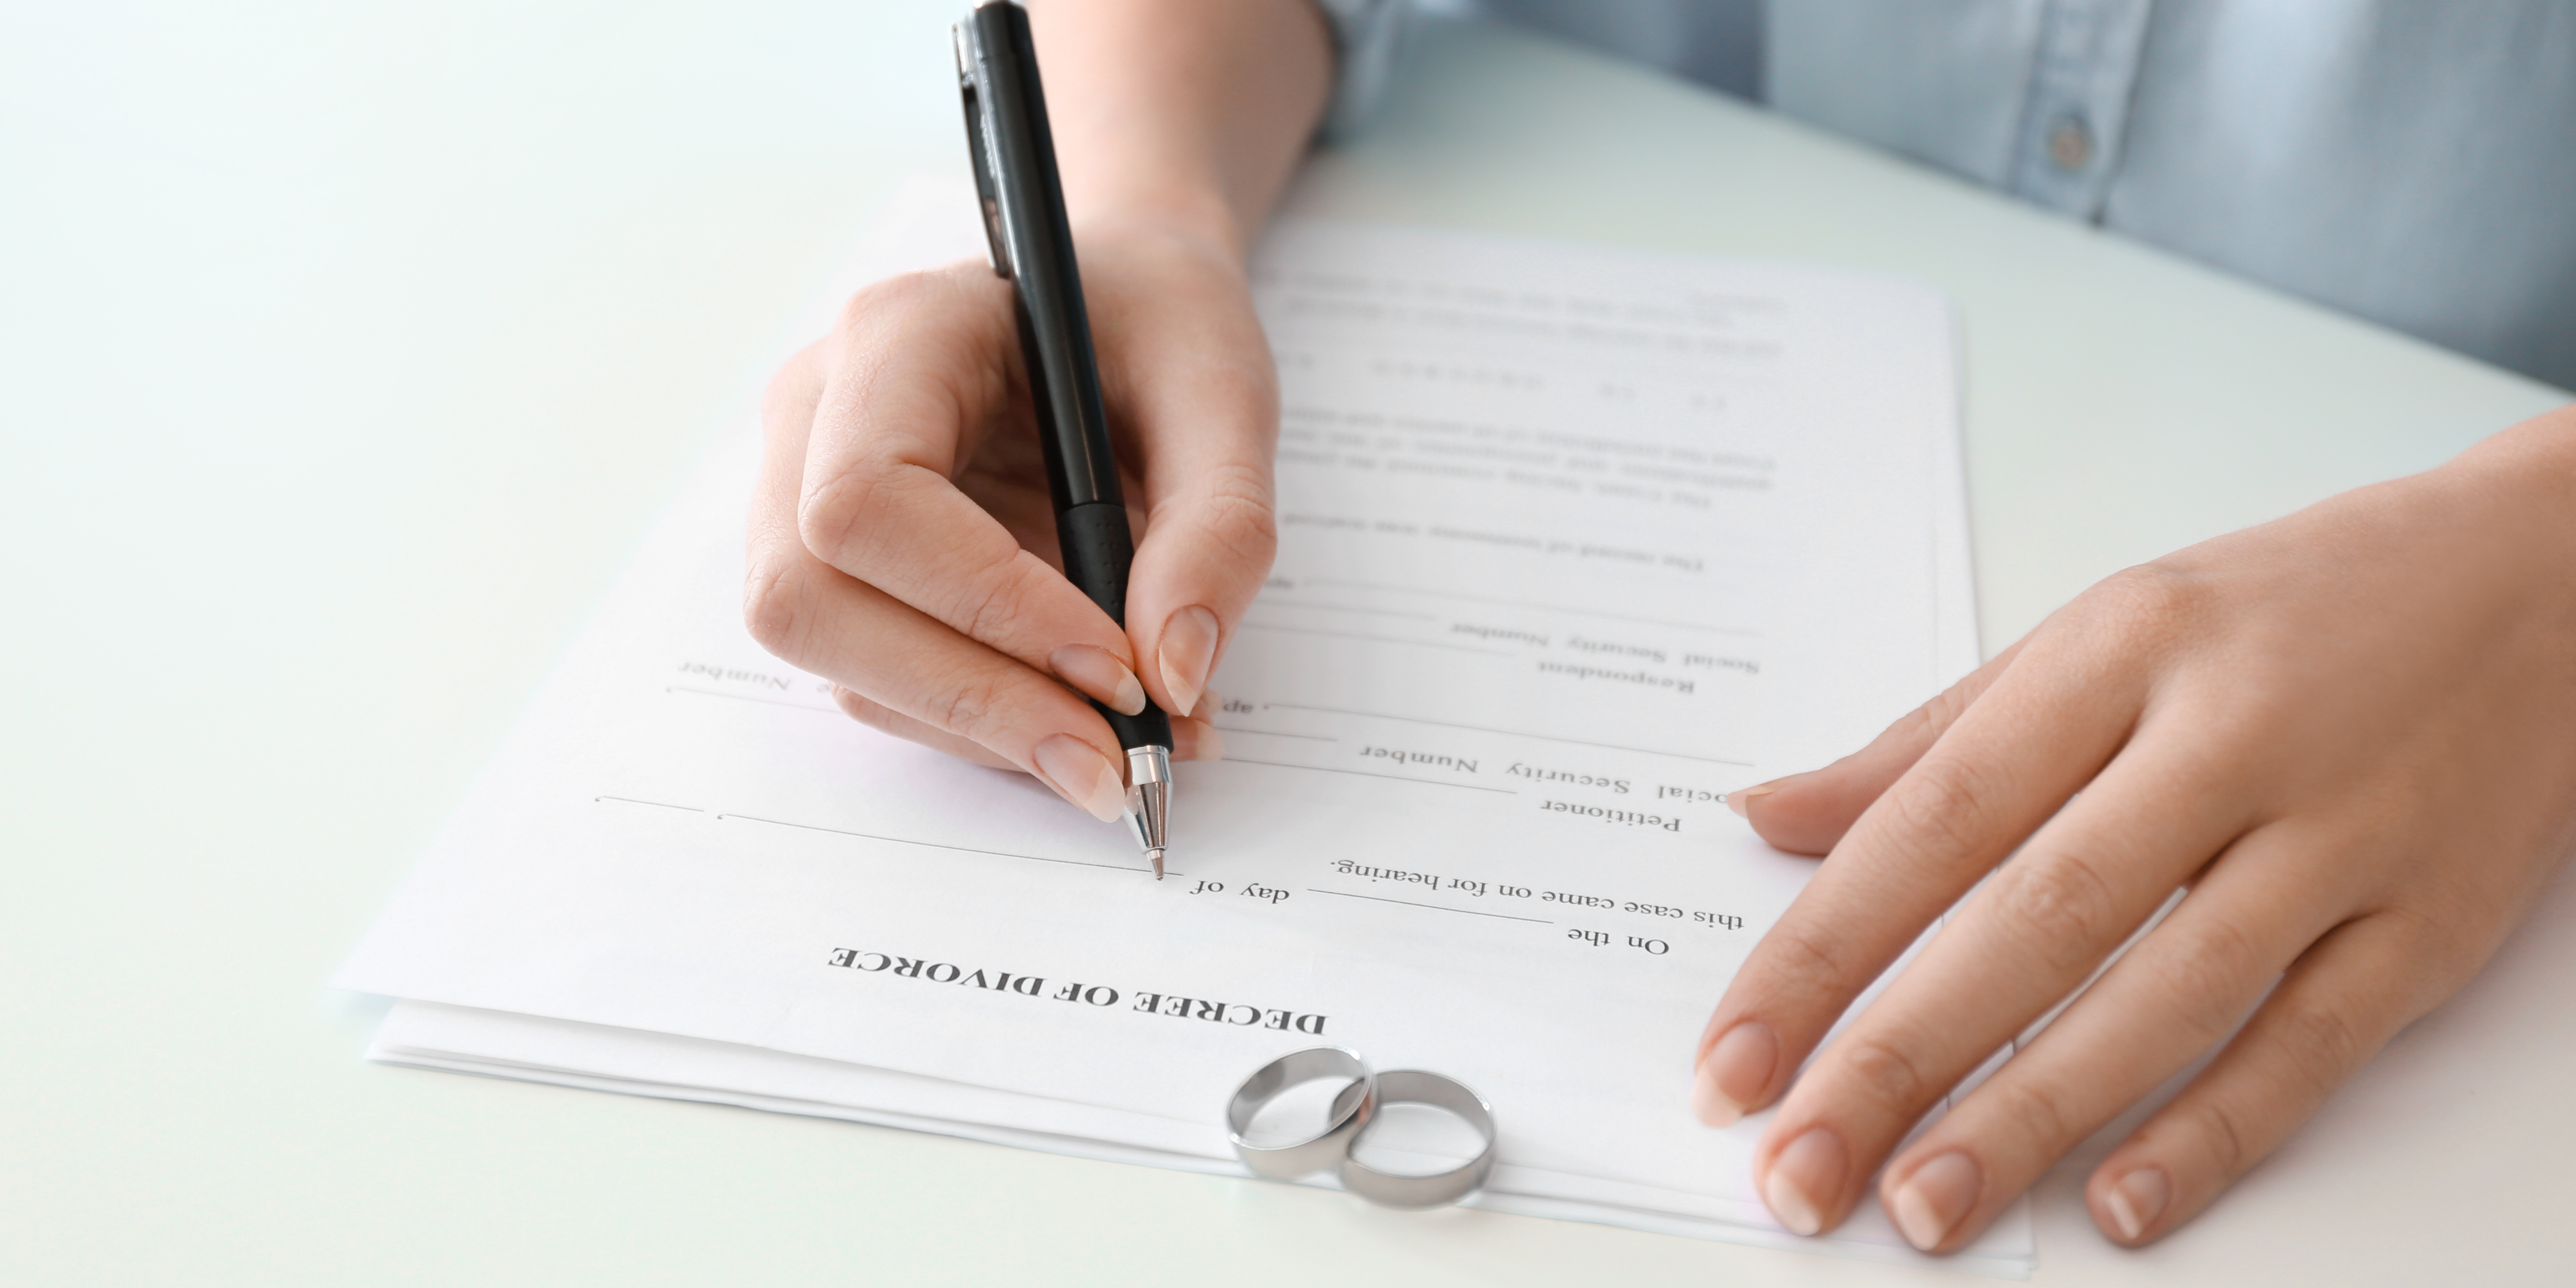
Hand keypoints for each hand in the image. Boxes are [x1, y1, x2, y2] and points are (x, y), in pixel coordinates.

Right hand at [745, 216, 1275, 816]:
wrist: (1127, 307)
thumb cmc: (1162, 325)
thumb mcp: (1225, 391)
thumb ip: (1218, 525)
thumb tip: (1173, 678)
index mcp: (896, 333)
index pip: (869, 498)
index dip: (984, 603)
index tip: (1119, 669)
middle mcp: (814, 414)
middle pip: (812, 599)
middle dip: (971, 698)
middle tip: (1117, 762)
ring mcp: (805, 495)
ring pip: (837, 659)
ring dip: (983, 729)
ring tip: (1128, 750)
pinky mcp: (842, 571)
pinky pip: (880, 680)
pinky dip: (986, 725)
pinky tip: (1086, 722)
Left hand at [1693, 408, 2575, 1250]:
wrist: (2550, 576)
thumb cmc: (2295, 607)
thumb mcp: (2102, 632)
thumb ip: (1928, 742)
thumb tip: (1768, 813)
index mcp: (2118, 652)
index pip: (1932, 822)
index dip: (1818, 951)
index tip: (1732, 1055)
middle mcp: (2224, 741)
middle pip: (2031, 922)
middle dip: (1895, 1059)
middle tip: (1794, 1166)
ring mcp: (2340, 837)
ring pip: (2160, 998)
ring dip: (2029, 1118)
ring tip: (1919, 1205)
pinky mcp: (2431, 923)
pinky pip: (2309, 1045)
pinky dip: (2212, 1131)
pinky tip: (2117, 1202)